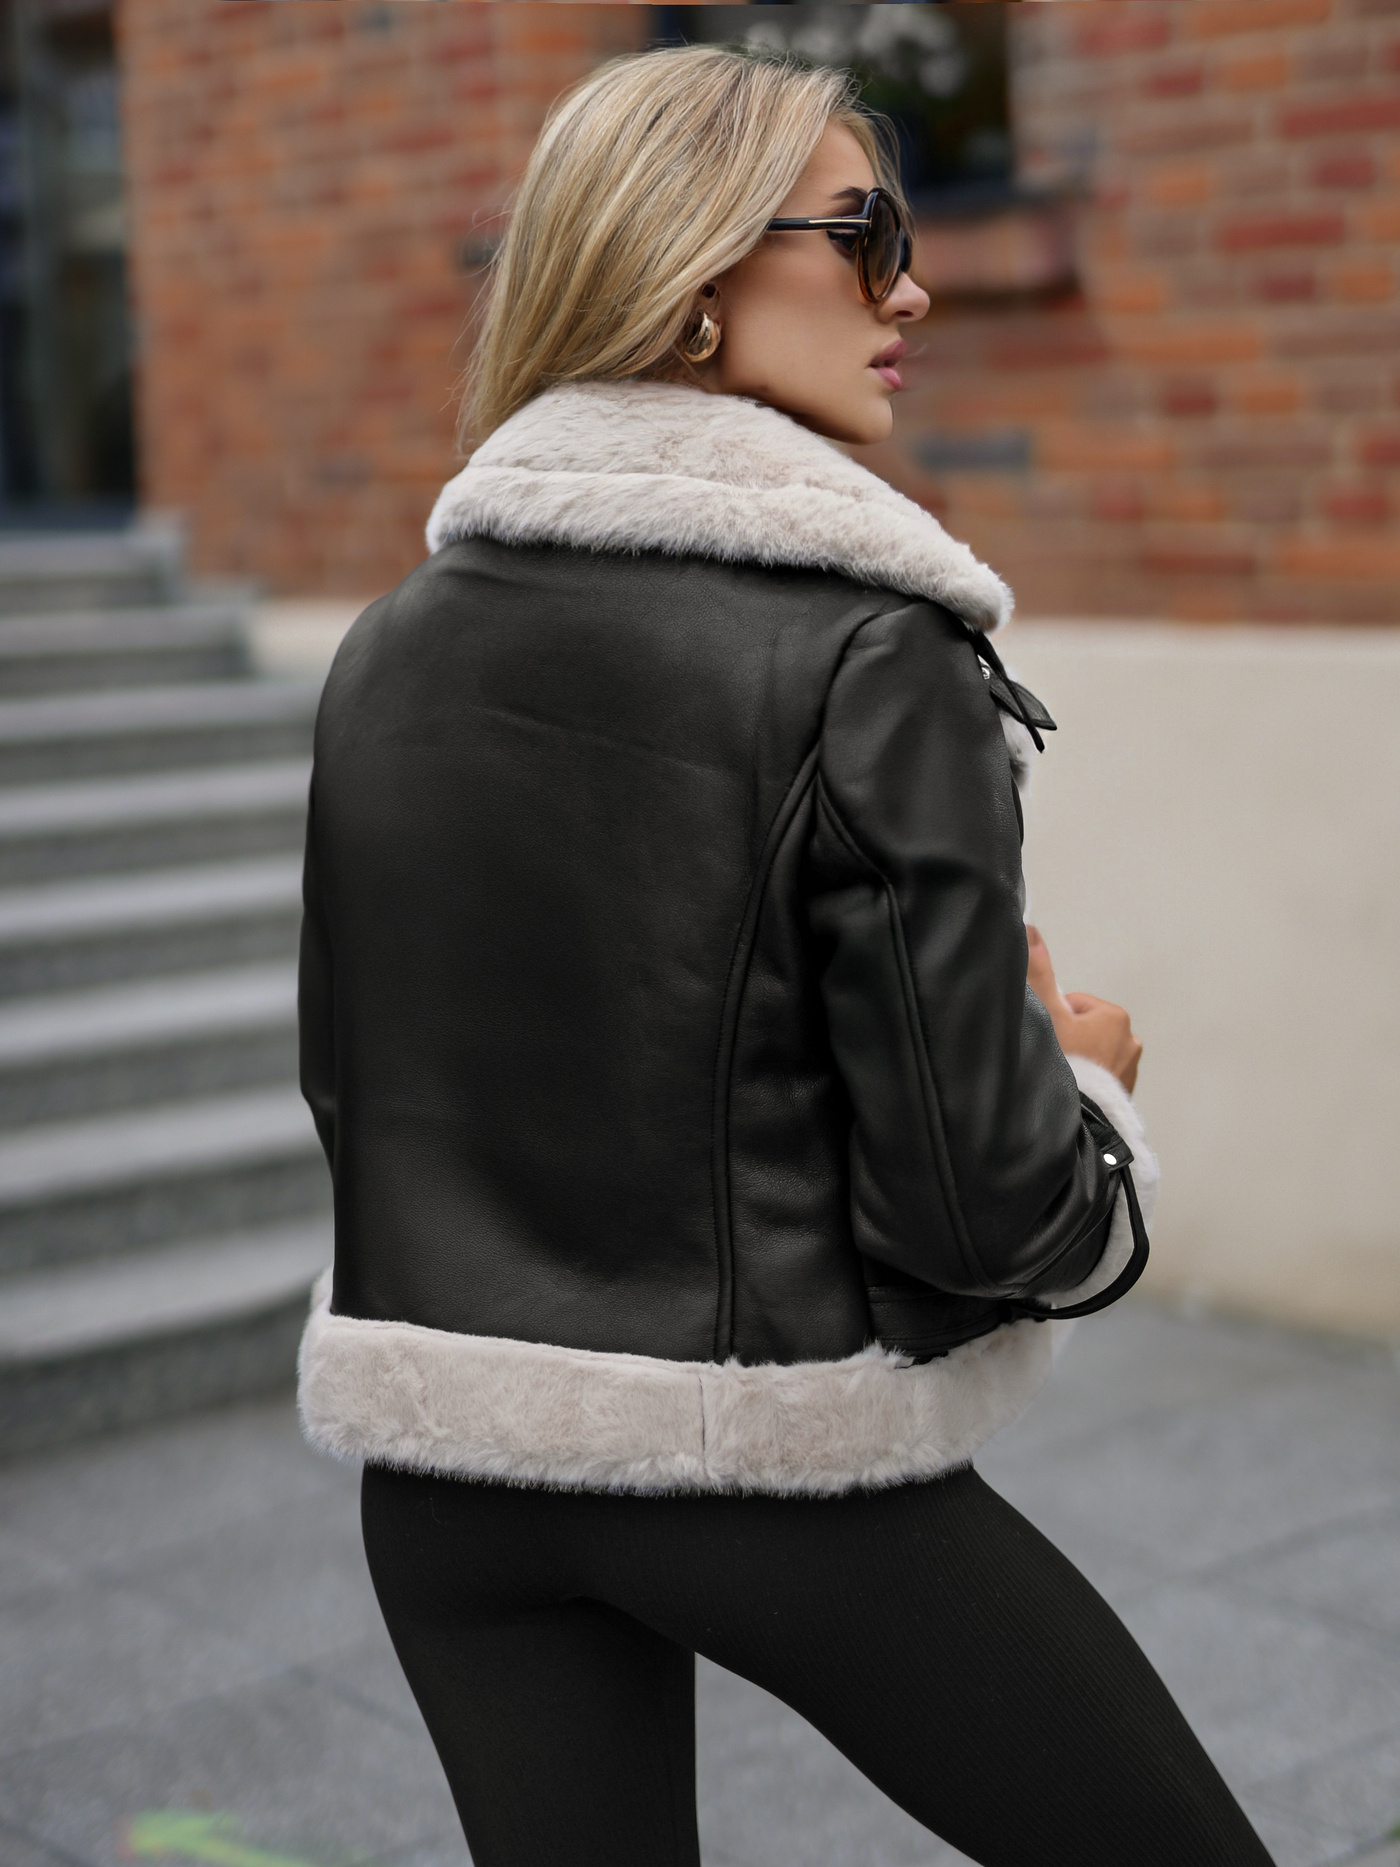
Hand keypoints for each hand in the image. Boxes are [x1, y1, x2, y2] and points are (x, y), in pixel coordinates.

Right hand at [1026, 924, 1141, 1095]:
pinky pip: (1097, 1078)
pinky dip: (1085, 1082)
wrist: (1077, 1119)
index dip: (1053, 1017)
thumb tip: (1031, 931)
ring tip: (1063, 1075)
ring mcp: (1128, 1069)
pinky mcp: (1122, 1094)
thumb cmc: (1065, 1065)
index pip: (1072, 1004)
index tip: (1048, 1034)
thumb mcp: (1045, 1011)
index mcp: (1115, 1017)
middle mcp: (1129, 1041)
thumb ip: (1038, 971)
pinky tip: (1072, 1090)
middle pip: (1082, 1028)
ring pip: (1090, 1054)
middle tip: (1054, 1057)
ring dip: (1076, 1061)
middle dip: (1066, 1039)